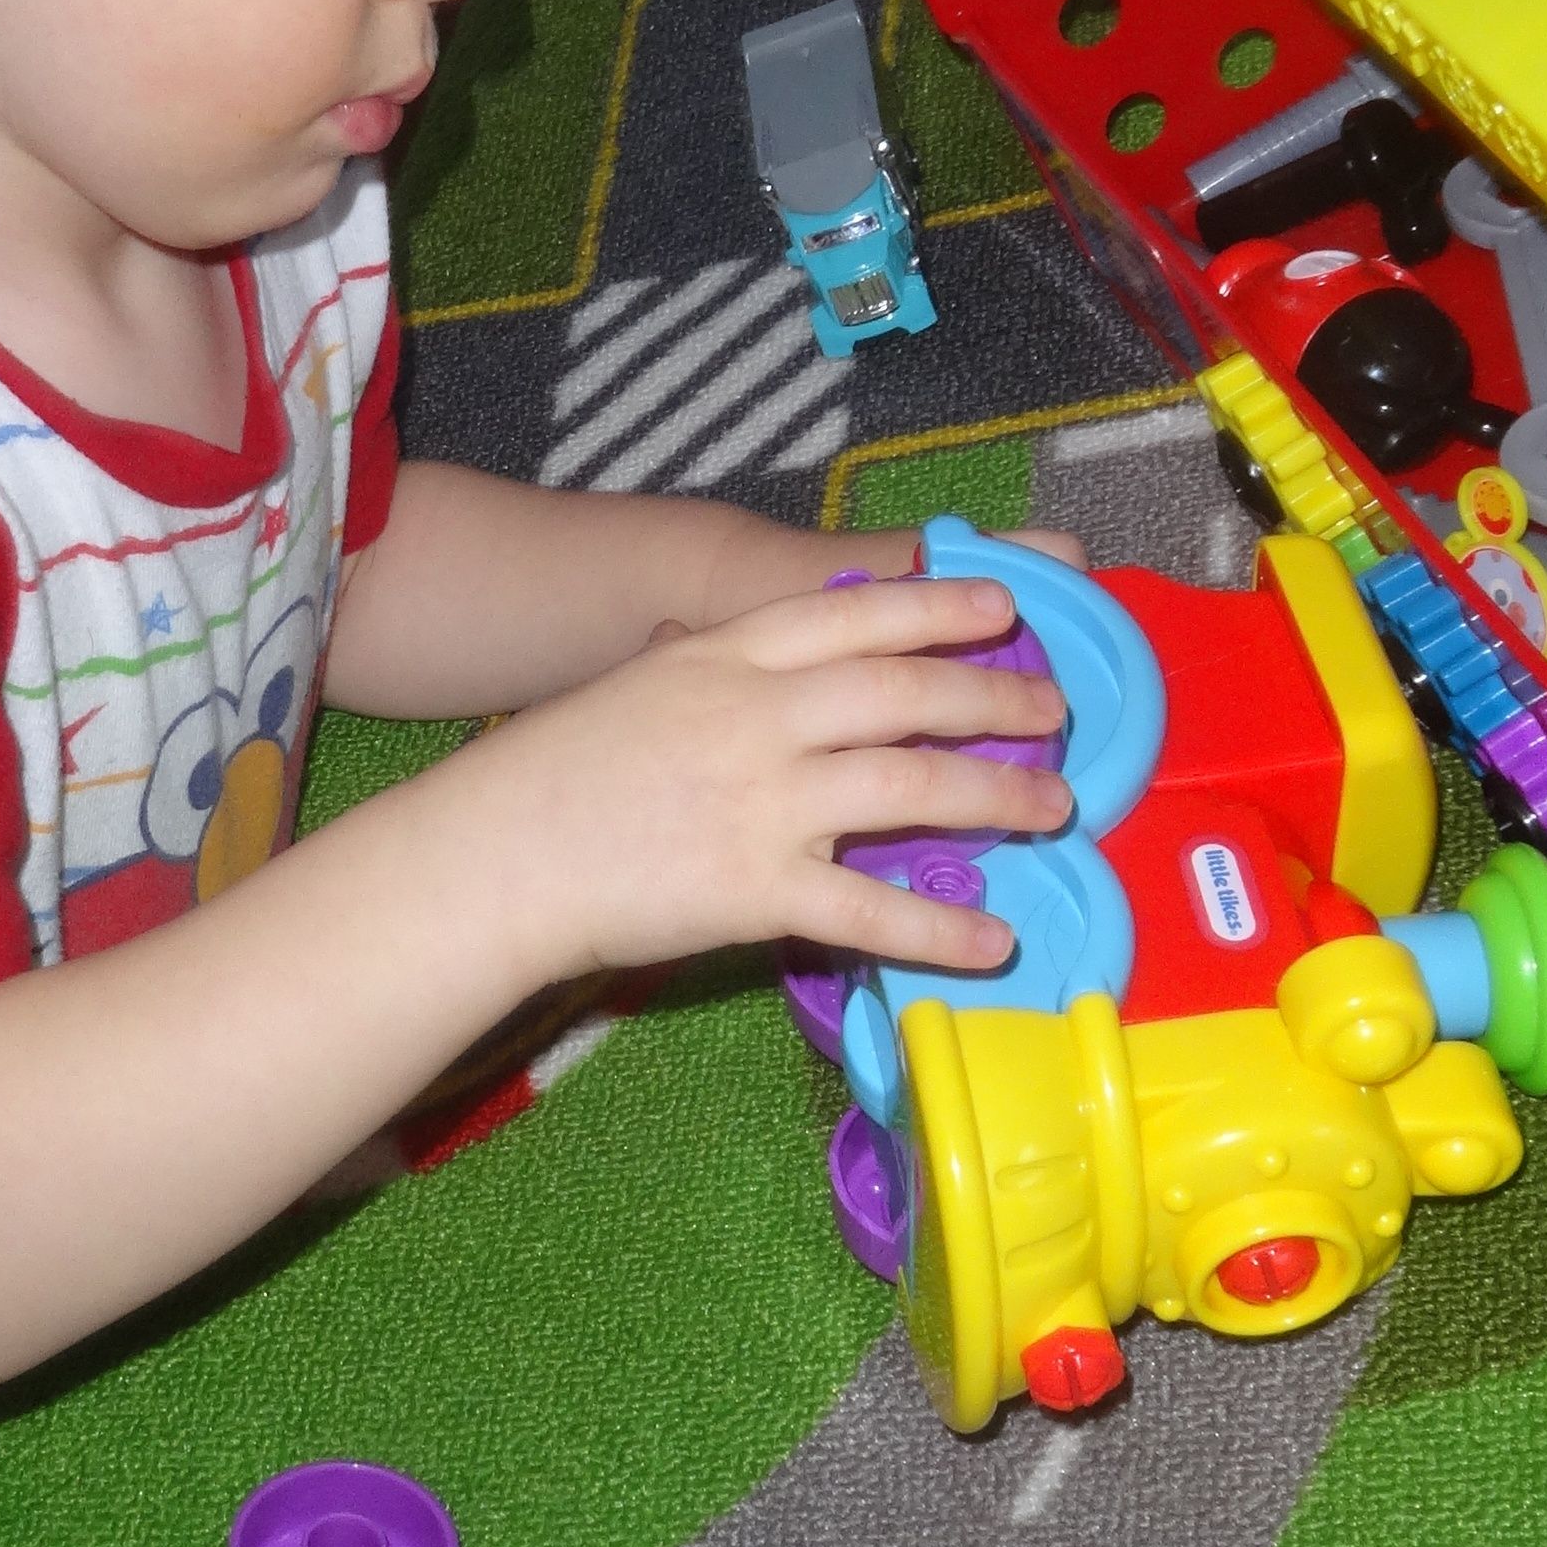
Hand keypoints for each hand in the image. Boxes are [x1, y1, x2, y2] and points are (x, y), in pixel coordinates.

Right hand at [469, 572, 1069, 979]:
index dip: (939, 606)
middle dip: (995, 697)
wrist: (492, 858)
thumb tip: (766, 664)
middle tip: (1052, 711)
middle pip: (906, 693)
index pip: (855, 614)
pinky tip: (994, 942)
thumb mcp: (638, 687)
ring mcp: (764, 802)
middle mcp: (758, 716)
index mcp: (726, 656)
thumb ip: (713, 674)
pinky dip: (945, 931)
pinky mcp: (758, 890)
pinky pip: (874, 912)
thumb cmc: (553, 774)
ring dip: (999, 797)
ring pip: (914, 789)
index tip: (1002, 605)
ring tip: (1054, 807)